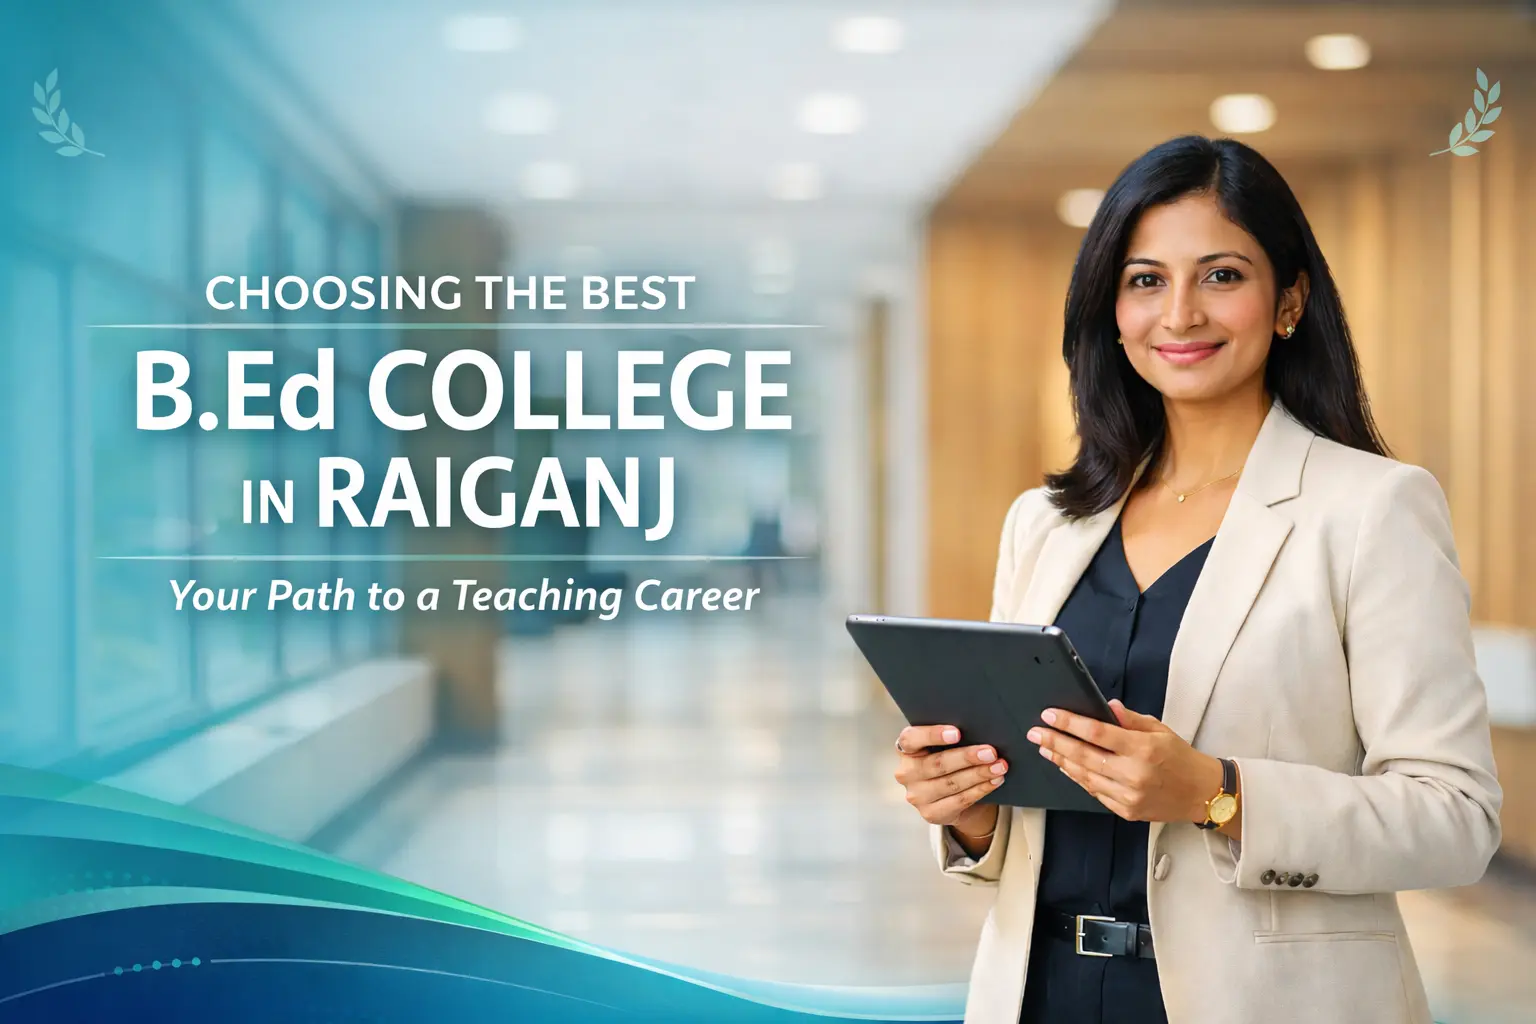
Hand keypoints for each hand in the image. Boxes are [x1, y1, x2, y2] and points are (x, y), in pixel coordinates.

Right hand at [893, 724, 1007, 834]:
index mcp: (905, 749)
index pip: (911, 739)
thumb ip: (950, 737)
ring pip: (951, 783)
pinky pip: (960, 800)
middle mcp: (906, 773)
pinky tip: (994, 781)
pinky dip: (980, 789)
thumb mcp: (940, 746)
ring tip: (999, 766)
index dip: (933, 735)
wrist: (945, 794)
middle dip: (967, 757)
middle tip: (990, 752)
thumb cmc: (945, 758)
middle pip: (937, 764)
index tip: (957, 733)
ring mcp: (917, 796)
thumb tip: (979, 729)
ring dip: (979, 774)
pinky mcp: (930, 813)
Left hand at [1028, 699, 1224, 824]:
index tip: (1050, 715)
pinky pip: (1094, 792)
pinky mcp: (1125, 810)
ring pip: (1085, 776)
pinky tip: (1066, 767)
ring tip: (1045, 749)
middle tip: (1036, 733)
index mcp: (1143, 748)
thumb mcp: (1160, 730)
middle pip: (1084, 755)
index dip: (1069, 723)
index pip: (1097, 733)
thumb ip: (1130, 719)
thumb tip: (1106, 707)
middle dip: (1055, 742)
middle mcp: (1134, 773)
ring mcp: (1128, 795)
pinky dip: (1077, 778)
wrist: (1201, 793)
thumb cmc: (1180, 758)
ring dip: (1061, 761)